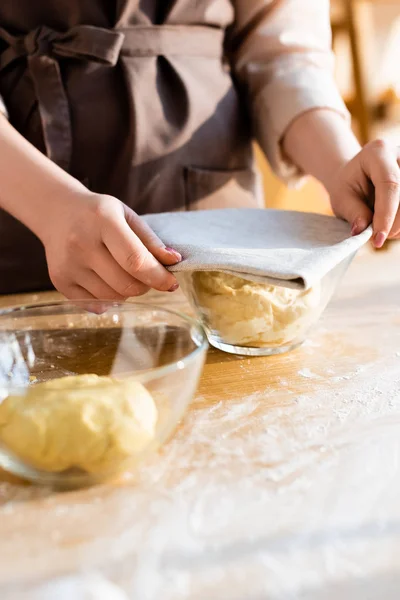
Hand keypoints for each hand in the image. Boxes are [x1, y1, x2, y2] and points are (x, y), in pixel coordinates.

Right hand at [39, 192, 180, 299]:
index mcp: (102, 220)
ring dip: (127, 292)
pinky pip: (96, 304)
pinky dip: (109, 299)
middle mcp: (81, 243)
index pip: (135, 260)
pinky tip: (105, 280)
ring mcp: (68, 265)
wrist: (57, 212)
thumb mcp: (126, 216)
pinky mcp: (59, 281)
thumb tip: (174, 262)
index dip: (158, 277)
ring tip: (122, 273)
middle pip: (126, 284)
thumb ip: (151, 241)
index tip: (171, 284)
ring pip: (113, 298)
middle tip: (145, 274)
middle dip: (145, 285)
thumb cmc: (99, 214)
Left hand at [327, 139, 399, 247]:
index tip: (378, 239)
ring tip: (382, 230)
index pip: (390, 184)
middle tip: (376, 238)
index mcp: (378, 152)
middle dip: (394, 223)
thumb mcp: (341, 198)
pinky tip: (392, 225)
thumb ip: (353, 212)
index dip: (386, 214)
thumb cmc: (348, 186)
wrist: (359, 176)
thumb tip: (361, 230)